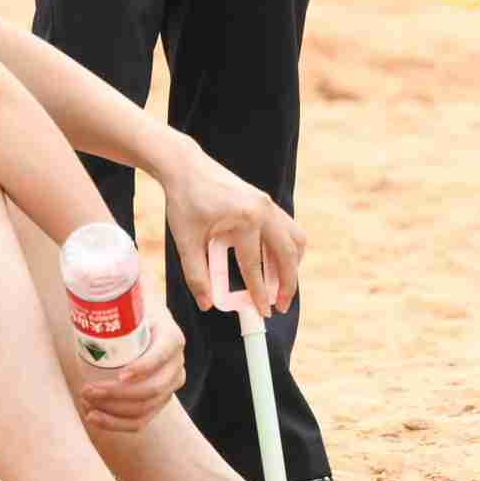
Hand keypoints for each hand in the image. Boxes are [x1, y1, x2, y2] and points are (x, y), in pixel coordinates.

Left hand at [77, 308, 186, 432]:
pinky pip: (140, 421)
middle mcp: (176, 365)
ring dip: (112, 411)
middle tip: (87, 389)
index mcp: (172, 338)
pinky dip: (116, 424)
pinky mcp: (159, 402)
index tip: (119, 374)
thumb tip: (87, 313)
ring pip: (144, 409)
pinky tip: (94, 417)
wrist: (144, 326)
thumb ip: (117, 309)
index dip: (143, 368)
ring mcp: (170, 386)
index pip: (161, 356)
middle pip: (152, 389)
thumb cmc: (131, 316)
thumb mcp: (130, 307)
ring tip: (86, 403)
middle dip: (116, 394)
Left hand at [160, 137, 304, 314]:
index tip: (264, 313)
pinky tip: (275, 263)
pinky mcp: (266, 202)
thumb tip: (207, 305)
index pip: (256, 266)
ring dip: (291, 264)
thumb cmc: (185, 202)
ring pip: (294, 239)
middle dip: (287, 283)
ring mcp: (268, 204)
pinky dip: (287, 249)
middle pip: (287, 254)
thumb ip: (196, 275)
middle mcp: (264, 210)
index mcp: (246, 219)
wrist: (186, 167)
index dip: (260, 294)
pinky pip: (287, 228)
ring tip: (282, 287)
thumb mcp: (186, 242)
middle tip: (281, 306)